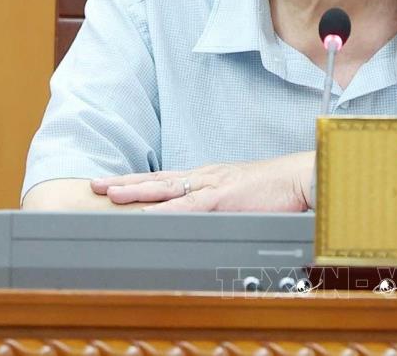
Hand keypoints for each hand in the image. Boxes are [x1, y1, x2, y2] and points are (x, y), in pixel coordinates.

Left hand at [90, 151, 314, 212]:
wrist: (300, 178)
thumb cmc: (277, 190)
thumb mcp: (242, 196)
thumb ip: (222, 205)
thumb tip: (208, 219)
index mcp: (209, 177)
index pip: (166, 178)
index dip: (139, 182)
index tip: (114, 183)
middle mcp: (205, 177)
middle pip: (157, 179)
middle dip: (125, 182)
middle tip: (96, 184)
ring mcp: (212, 185)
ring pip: (166, 188)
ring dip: (136, 191)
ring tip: (110, 194)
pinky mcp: (223, 198)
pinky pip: (188, 205)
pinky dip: (166, 210)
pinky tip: (148, 214)